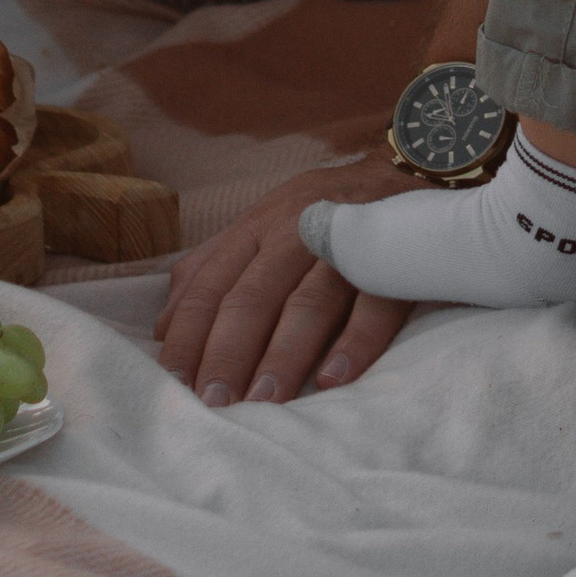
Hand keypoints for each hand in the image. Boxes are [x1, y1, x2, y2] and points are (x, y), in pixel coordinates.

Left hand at [152, 153, 414, 403]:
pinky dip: (355, 341)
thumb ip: (212, 269)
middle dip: (229, 351)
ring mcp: (348, 244)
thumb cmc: (325, 212)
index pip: (212, 283)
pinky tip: (333, 379)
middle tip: (214, 404)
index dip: (190, 334)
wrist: (412, 172)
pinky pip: (375, 302)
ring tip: (264, 402)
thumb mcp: (263, 226)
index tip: (173, 384)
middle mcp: (296, 230)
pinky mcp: (396, 258)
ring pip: (310, 301)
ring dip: (284, 353)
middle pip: (255, 294)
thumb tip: (163, 329)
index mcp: (259, 225)